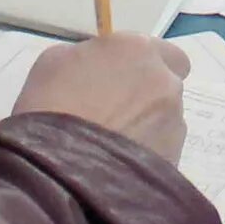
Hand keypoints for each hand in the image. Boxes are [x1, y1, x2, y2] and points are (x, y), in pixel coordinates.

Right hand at [12, 34, 192, 165]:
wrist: (62, 173)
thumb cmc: (50, 108)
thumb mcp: (54, 63)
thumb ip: (88, 57)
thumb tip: (98, 69)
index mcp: (138, 50)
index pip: (162, 52)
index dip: (143, 66)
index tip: (120, 80)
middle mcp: (165, 83)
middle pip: (167, 85)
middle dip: (149, 95)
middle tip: (117, 112)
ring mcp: (174, 124)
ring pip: (167, 120)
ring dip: (148, 126)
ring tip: (113, 147)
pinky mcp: (174, 160)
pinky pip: (162, 151)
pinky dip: (146, 154)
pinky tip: (119, 166)